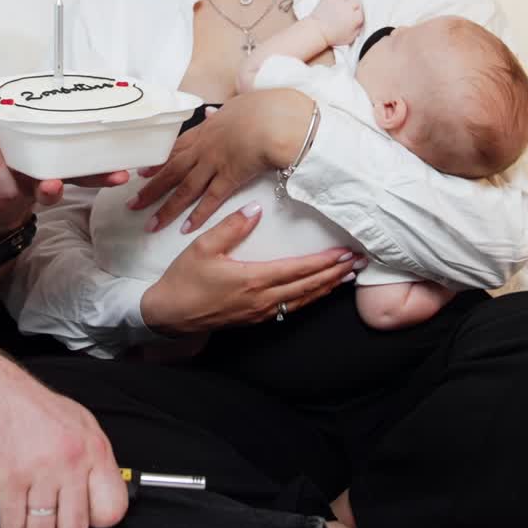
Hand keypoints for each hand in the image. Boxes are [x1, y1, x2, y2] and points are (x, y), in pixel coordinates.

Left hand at [0, 120, 127, 242]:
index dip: (102, 178)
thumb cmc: (21, 179)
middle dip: (49, 190)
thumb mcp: (46, 165)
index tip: (120, 175)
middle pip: (44, 193)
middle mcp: (31, 190)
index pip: (83, 180)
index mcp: (52, 179)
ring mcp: (4, 190)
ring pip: (0, 179)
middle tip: (53, 184)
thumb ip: (59, 143)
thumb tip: (82, 98)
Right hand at [0, 363, 127, 527]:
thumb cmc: (32, 406)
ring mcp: (38, 472)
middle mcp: (70, 462)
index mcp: (93, 448)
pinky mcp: (8, 481)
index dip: (100, 525)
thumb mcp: (79, 422)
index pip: (111, 504)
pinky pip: (14, 526)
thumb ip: (92, 458)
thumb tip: (99, 494)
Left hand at [129, 89, 313, 232]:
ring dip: (167, 208)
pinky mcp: (230, 177)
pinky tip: (185, 228)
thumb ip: (224, 112)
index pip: (176, 147)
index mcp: (207, 129)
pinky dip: (197, 215)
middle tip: (132, 203)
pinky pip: (210, 199)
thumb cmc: (265, 106)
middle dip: (151, 188)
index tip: (142, 172)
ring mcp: (215, 163)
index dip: (158, 161)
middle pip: (172, 170)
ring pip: (185, 188)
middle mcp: (205, 147)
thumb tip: (212, 111)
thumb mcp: (239, 103)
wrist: (277, 119)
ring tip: (150, 224)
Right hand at [139, 203, 359, 332]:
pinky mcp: (254, 318)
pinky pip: (290, 310)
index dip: (324, 262)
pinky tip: (317, 293)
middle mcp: (262, 299)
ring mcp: (259, 312)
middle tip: (358, 264)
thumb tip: (255, 208)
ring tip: (347, 277)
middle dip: (335, 275)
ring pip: (302, 301)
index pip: (298, 270)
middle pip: (308, 288)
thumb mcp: (203, 247)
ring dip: (327, 288)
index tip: (344, 254)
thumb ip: (231, 227)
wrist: (168, 315)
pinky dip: (309, 300)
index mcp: (253, 280)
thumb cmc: (184, 280)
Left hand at [310, 0, 363, 47]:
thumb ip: (357, 30)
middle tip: (350, 12)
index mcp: (355, 17)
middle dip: (354, 7)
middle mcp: (348, 6)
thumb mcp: (350, 38)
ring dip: (346, 0)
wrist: (317, 31)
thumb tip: (359, 26)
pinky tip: (334, 5)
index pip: (362, 12)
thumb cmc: (331, 35)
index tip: (355, 18)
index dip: (358, 16)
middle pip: (356, 2)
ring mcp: (338, 0)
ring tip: (342, 6)